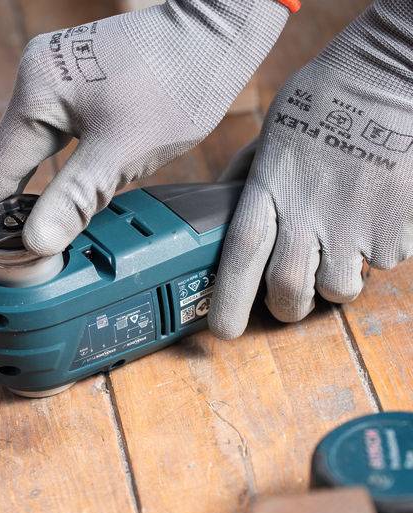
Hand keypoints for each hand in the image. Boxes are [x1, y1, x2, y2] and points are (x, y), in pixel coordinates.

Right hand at [0, 0, 288, 263]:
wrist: (217, 29)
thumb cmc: (180, 79)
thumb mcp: (124, 150)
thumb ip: (76, 197)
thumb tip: (35, 243)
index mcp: (36, 93)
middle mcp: (34, 78)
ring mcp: (52, 76)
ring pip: (20, 146)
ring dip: (11, 189)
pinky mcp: (73, 81)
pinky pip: (42, 134)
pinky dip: (35, 168)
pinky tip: (34, 194)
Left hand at [210, 0, 412, 338]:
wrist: (387, 80)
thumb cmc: (322, 102)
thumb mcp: (269, 138)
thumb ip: (245, 178)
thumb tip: (218, 204)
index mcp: (269, 191)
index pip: (241, 257)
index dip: (229, 301)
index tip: (222, 331)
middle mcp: (309, 215)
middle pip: (289, 291)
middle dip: (285, 308)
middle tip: (287, 302)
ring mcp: (355, 225)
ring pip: (339, 289)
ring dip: (335, 280)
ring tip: (337, 247)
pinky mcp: (397, 229)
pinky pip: (383, 263)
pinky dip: (375, 250)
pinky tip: (370, 215)